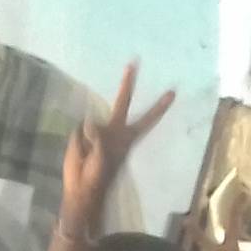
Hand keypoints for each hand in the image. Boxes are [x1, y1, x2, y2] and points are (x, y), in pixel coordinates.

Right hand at [60, 62, 176, 233]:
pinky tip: (79, 151)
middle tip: (134, 62)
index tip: (172, 92)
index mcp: (126, 136)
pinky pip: (78, 128)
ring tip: (88, 155)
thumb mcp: (102, 158)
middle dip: (127, 84)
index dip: (159, 106)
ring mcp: (97, 131)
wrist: (80, 188)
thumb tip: (90, 122)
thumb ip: (98, 138)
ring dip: (89, 134)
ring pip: (92, 120)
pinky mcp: (80, 134)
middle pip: (123, 102)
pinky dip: (78, 139)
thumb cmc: (98, 175)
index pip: (147, 118)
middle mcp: (114, 129)